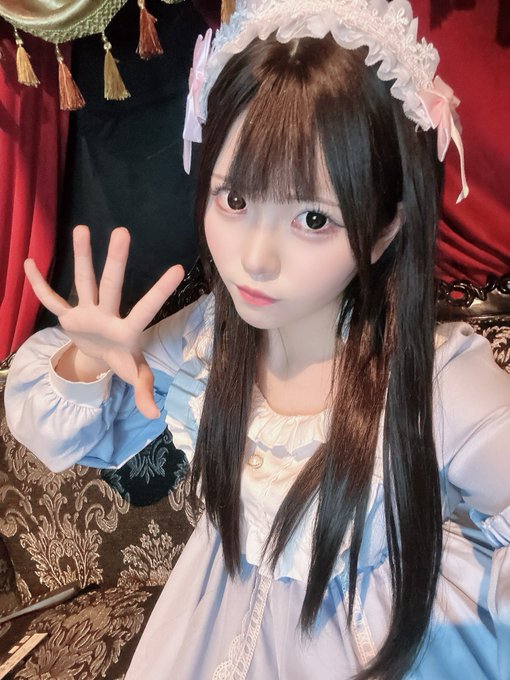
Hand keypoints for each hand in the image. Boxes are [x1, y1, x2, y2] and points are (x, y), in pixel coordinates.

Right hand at [25, 225, 184, 418]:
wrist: (100, 356)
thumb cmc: (122, 360)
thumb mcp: (134, 375)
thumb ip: (144, 391)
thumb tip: (155, 416)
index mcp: (128, 329)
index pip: (147, 308)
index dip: (160, 291)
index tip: (178, 268)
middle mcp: (108, 314)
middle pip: (112, 285)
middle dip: (116, 261)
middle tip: (122, 231)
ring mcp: (88, 311)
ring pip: (84, 281)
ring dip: (82, 257)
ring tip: (82, 229)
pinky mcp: (68, 315)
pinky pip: (51, 299)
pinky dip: (39, 285)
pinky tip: (28, 264)